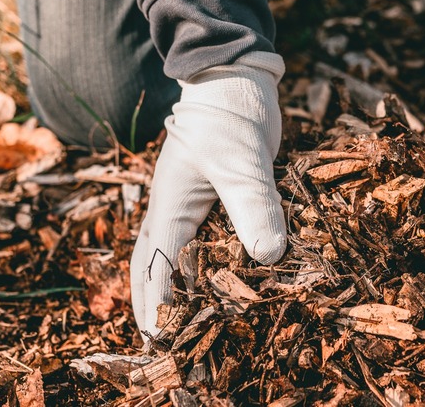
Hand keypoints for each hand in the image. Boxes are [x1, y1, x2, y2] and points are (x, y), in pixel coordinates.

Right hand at [129, 53, 286, 337]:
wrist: (238, 82)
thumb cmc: (228, 118)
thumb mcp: (240, 163)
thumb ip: (252, 207)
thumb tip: (269, 257)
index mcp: (169, 208)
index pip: (156, 267)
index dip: (157, 306)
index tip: (160, 341)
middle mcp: (176, 211)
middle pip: (156, 265)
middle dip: (157, 304)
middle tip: (164, 341)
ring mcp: (196, 205)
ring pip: (181, 254)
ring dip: (182, 287)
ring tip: (190, 320)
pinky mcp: (221, 198)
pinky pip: (211, 238)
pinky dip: (214, 262)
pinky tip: (231, 277)